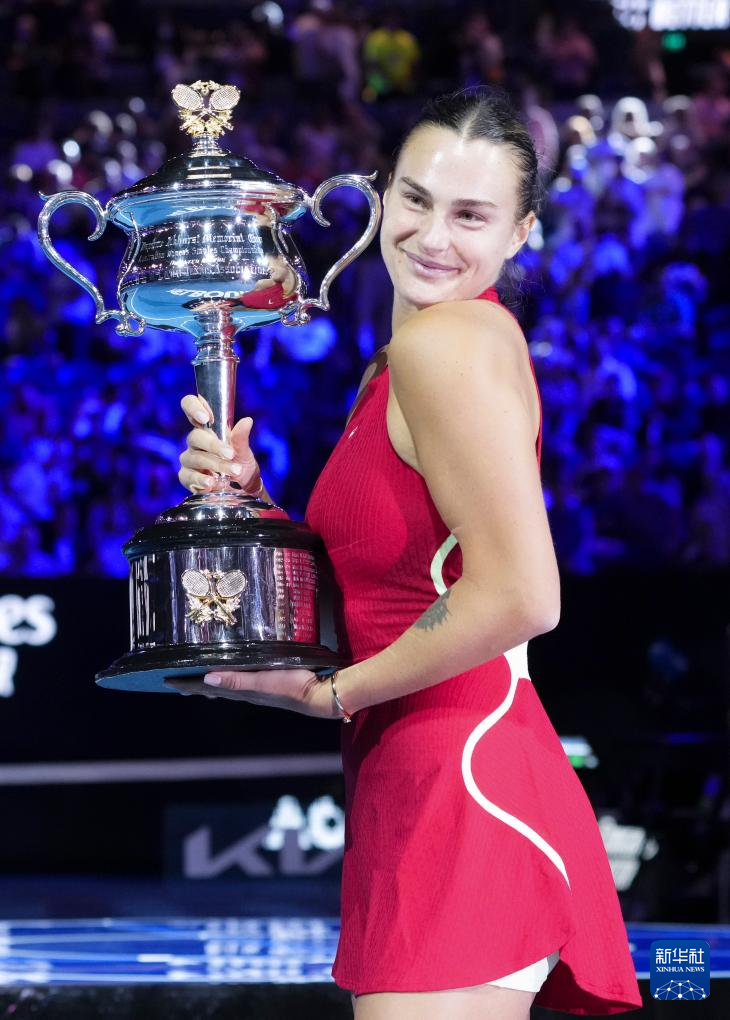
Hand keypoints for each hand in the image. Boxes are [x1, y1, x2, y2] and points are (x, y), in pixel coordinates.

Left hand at [164, 668, 339, 718]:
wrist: (319, 695)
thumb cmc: (292, 686)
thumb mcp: (263, 681)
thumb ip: (237, 679)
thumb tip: (206, 680)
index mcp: (241, 690)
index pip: (207, 687)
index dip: (187, 684)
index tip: (166, 681)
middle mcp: (245, 691)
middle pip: (212, 688)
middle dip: (193, 685)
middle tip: (175, 682)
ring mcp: (256, 690)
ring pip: (225, 686)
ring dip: (209, 684)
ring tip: (197, 681)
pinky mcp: (267, 685)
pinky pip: (239, 682)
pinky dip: (227, 680)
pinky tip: (232, 677)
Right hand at [178, 394, 261, 494]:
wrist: (244, 490)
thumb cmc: (242, 466)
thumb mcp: (245, 453)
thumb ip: (241, 438)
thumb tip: (247, 421)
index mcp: (207, 429)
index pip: (190, 407)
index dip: (193, 407)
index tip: (205, 417)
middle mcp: (195, 443)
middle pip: (194, 437)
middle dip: (213, 445)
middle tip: (230, 453)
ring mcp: (189, 460)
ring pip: (194, 458)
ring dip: (214, 464)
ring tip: (232, 472)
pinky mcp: (187, 477)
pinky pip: (187, 476)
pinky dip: (200, 480)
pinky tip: (212, 483)